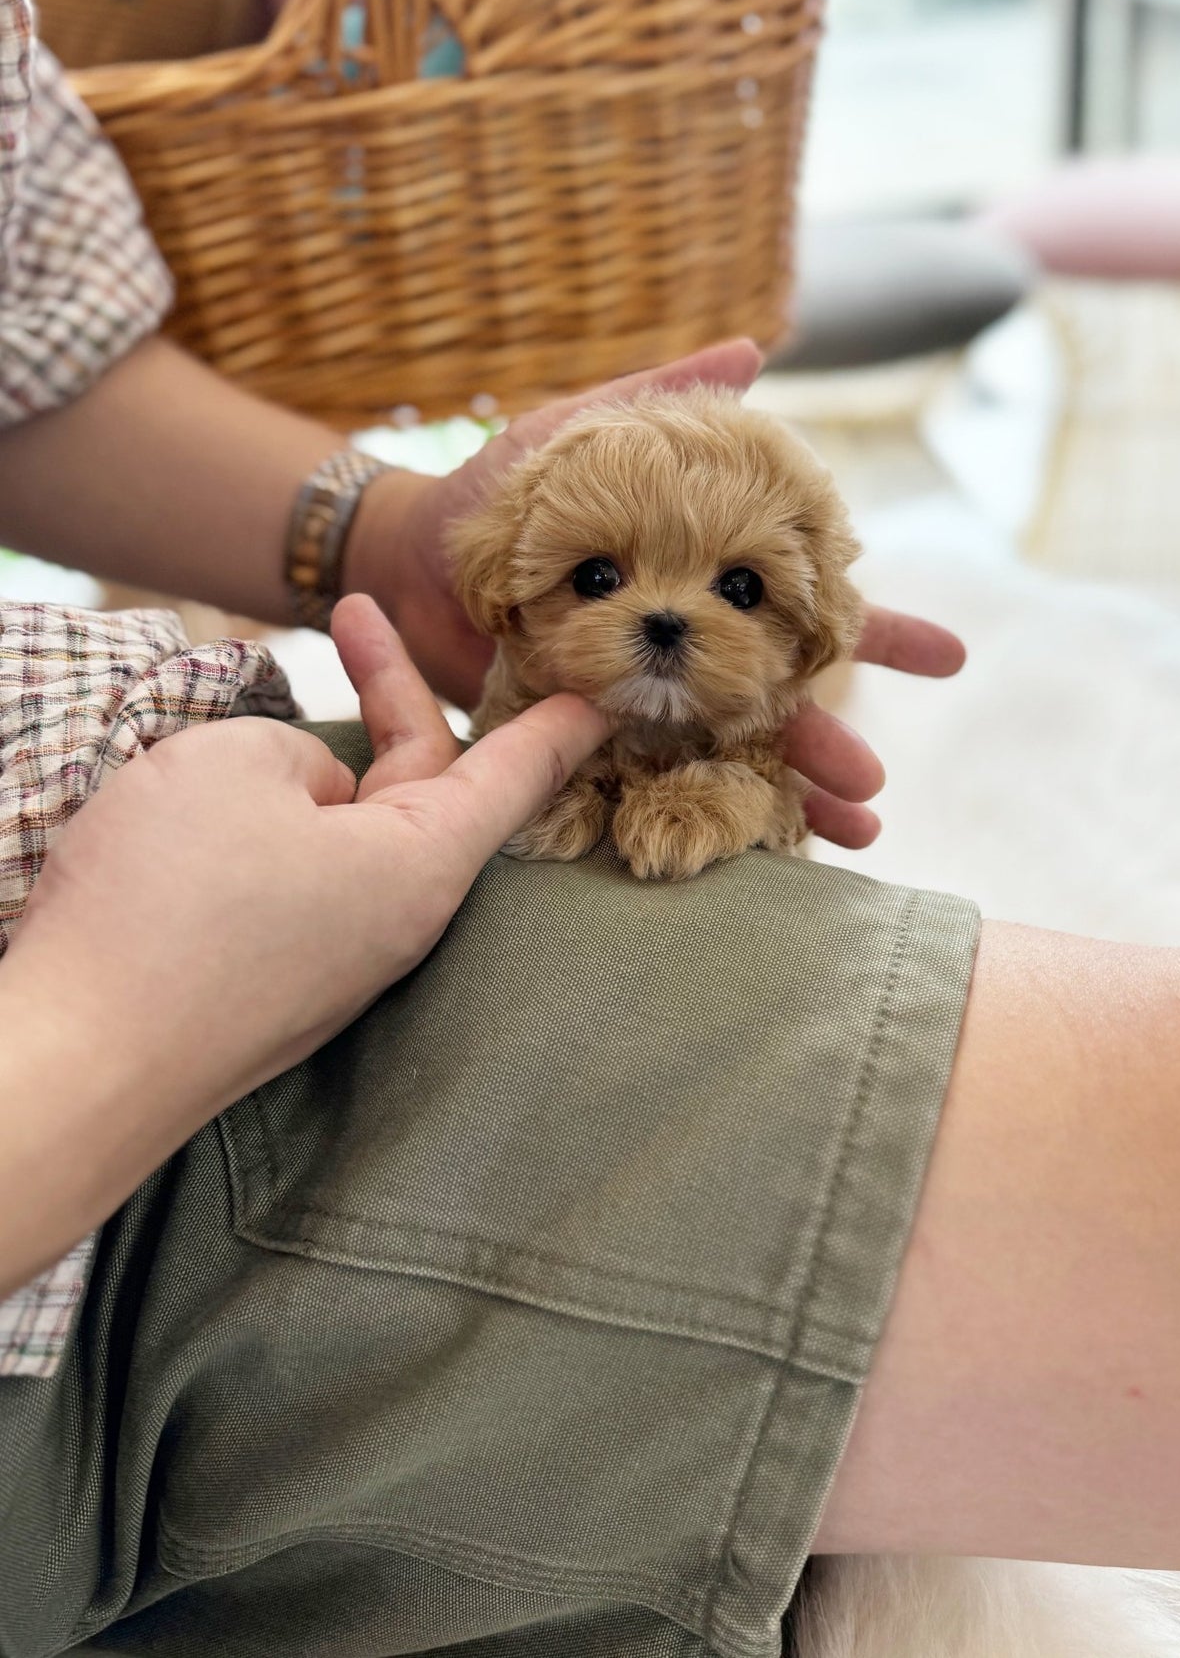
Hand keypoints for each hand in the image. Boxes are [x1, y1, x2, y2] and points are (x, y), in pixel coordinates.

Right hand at [0, 598, 604, 1295]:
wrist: (74, 1065)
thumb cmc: (165, 903)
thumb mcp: (237, 766)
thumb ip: (300, 755)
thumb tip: (315, 795)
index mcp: (422, 864)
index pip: (516, 776)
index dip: (560, 723)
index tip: (604, 691)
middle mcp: (397, 918)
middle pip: (424, 784)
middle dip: (386, 694)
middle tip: (351, 614)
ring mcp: (336, 957)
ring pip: (346, 829)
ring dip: (302, 770)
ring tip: (209, 753)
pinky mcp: (275, 982)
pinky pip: (297, 877)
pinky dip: (268, 825)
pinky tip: (195, 811)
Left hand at [345, 343, 964, 850]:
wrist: (403, 555)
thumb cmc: (493, 488)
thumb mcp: (581, 433)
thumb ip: (659, 399)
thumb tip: (751, 350)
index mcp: (700, 581)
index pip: (803, 605)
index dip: (874, 629)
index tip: (950, 658)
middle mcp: (680, 647)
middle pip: (776, 698)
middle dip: (832, 737)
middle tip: (877, 786)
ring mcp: (633, 700)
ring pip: (722, 756)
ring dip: (775, 795)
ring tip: (830, 835)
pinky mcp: (581, 739)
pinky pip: (642, 788)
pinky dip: (690, 819)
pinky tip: (742, 854)